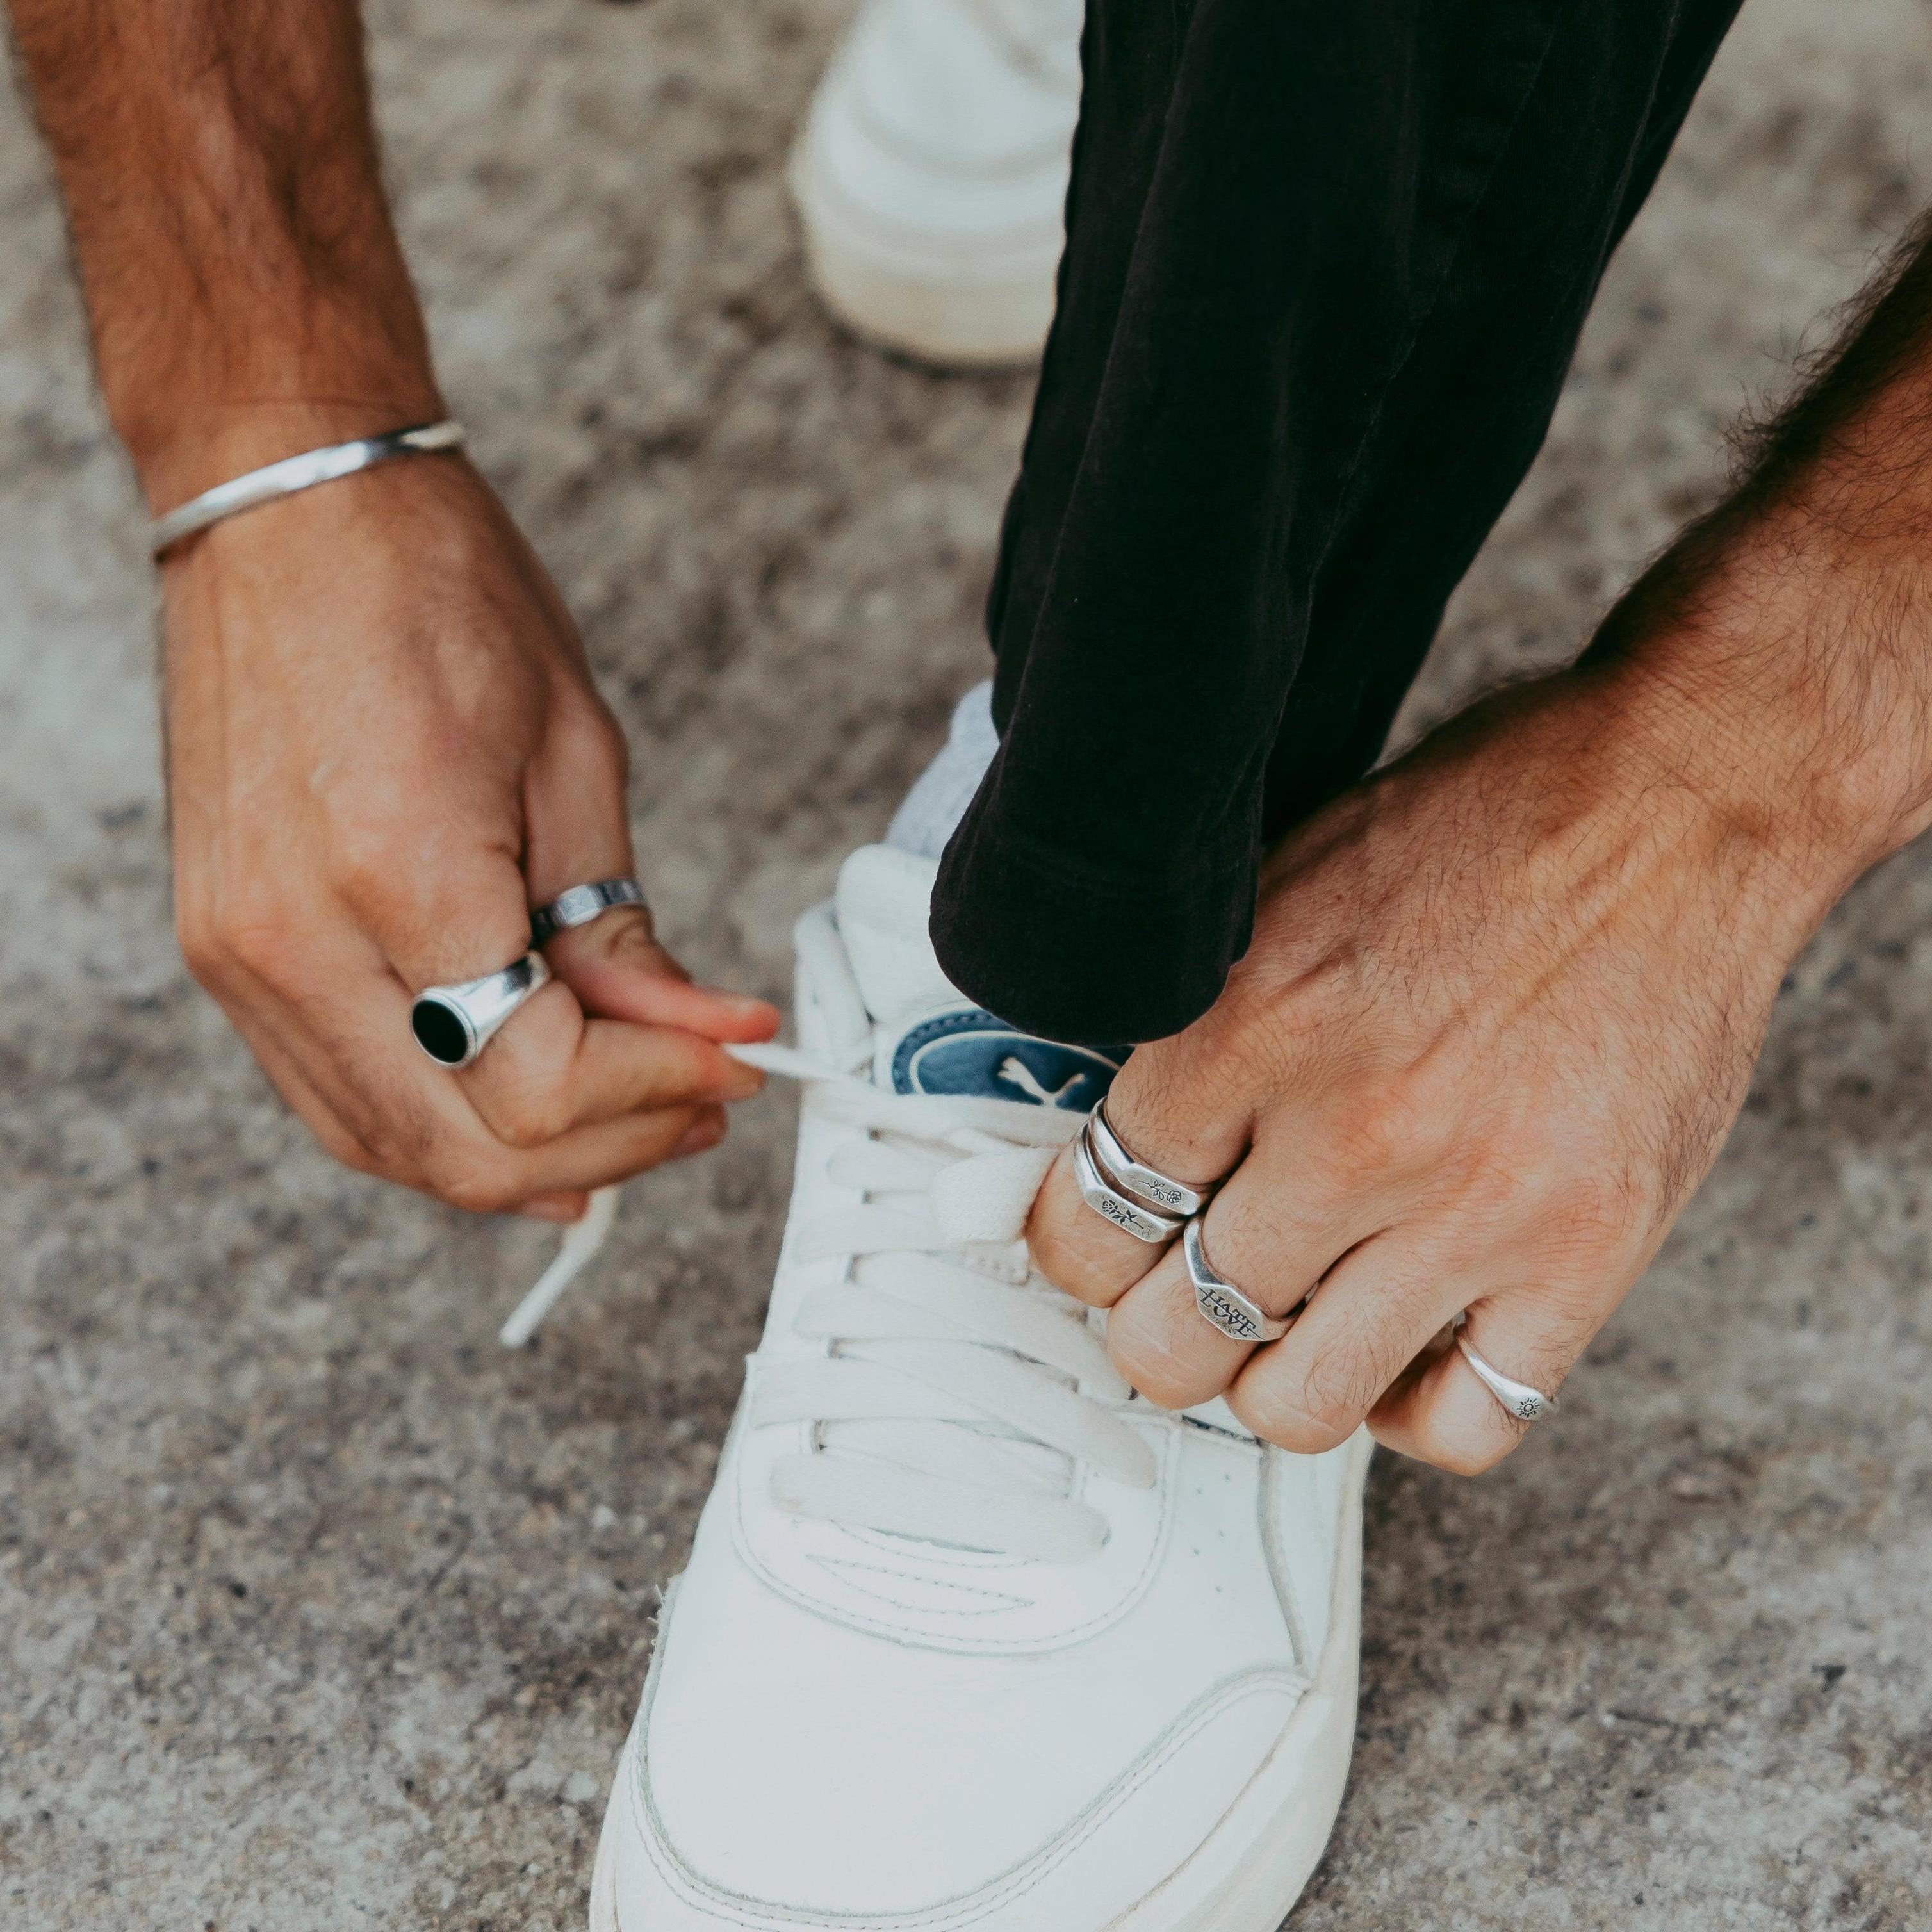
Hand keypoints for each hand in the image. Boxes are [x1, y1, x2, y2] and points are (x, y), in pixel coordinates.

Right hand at [162, 445, 776, 1219]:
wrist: (289, 505)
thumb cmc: (433, 591)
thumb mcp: (576, 758)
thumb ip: (625, 930)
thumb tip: (694, 1039)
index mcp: (395, 874)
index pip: (537, 1082)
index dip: (656, 1091)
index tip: (735, 1064)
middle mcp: (293, 942)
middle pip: (463, 1149)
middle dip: (610, 1143)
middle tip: (703, 1105)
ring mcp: (241, 958)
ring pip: (395, 1147)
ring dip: (529, 1157)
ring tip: (635, 1115)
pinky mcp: (226, 951)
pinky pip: (340, 1099)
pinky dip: (440, 1126)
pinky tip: (522, 1117)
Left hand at [1027, 665, 1838, 1473]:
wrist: (1676, 805)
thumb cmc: (1478, 828)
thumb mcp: (1277, 880)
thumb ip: (1192, 1020)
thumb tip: (1115, 1131)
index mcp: (1252, 1022)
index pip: (1095, 1212)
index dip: (1074, 1248)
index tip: (1094, 1247)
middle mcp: (1353, 1132)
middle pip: (1175, 1334)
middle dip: (1154, 1330)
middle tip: (1173, 1297)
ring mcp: (1475, 1209)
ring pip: (1299, 1405)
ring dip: (1266, 1383)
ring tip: (1281, 1328)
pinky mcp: (1588, 1257)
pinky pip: (1465, 1426)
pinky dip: (1412, 1411)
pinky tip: (1401, 1345)